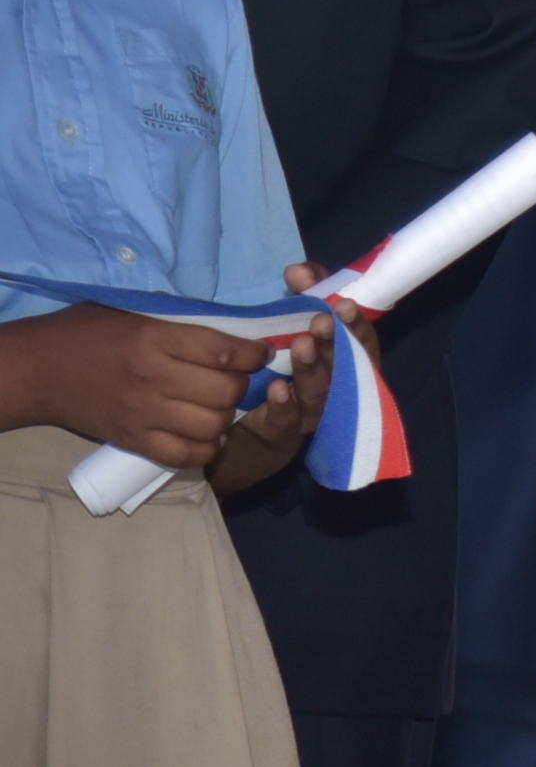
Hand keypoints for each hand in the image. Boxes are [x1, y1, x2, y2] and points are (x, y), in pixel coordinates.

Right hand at [0, 300, 271, 467]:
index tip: (262, 352)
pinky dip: (205, 449)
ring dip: (227, 417)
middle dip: (243, 385)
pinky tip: (210, 436)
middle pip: (225, 391)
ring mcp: (142, 413)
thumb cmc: (90, 331)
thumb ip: (182, 318)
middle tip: (238, 379)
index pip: (225, 350)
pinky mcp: (131, 439)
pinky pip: (183, 455)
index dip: (254, 353)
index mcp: (156, 339)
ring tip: (223, 406)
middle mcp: (153, 377)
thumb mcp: (137, 311)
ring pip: (211, 425)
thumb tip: (236, 325)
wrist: (41, 369)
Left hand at [209, 266, 345, 493]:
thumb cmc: (285, 364)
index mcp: (347, 363)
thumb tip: (298, 270)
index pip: (362, 343)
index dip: (357, 325)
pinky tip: (277, 388)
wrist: (252, 424)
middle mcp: (337, 389)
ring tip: (302, 345)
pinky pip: (287, 420)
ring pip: (318, 392)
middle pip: (344, 367)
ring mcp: (313, 413)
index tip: (344, 304)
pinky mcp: (284, 432)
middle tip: (322, 320)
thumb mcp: (298, 325)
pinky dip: (285, 404)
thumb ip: (306, 294)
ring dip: (312, 368)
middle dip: (335, 342)